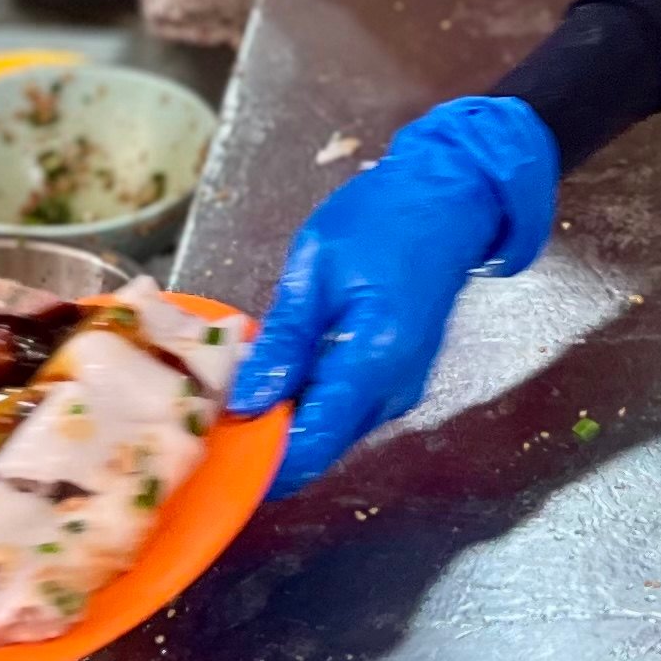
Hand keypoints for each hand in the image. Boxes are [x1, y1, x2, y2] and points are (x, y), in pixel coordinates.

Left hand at [228, 98, 561, 491]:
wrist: (448, 201)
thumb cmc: (383, 220)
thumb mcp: (315, 267)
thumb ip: (284, 341)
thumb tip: (245, 402)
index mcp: (374, 362)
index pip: (311, 445)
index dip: (258, 459)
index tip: (212, 442)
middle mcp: (394, 391)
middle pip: (320, 447)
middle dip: (266, 438)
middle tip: (214, 407)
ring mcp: (401, 390)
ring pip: (332, 433)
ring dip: (287, 420)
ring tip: (241, 383)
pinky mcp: (399, 382)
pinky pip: (346, 411)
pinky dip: (310, 403)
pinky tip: (280, 372)